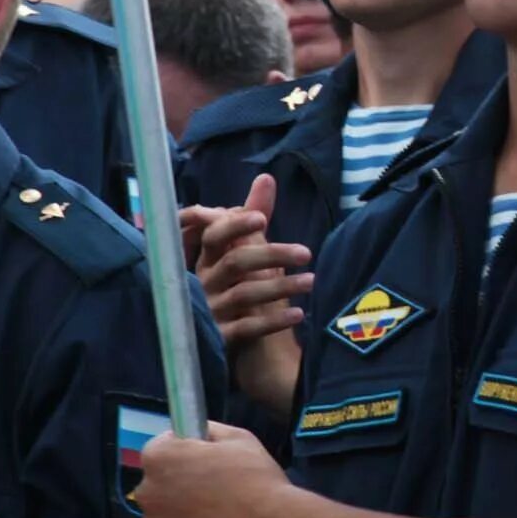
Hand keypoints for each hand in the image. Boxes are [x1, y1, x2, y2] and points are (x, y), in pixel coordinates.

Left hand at [138, 422, 296, 517]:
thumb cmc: (257, 481)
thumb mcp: (239, 439)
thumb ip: (209, 432)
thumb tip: (197, 435)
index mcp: (159, 458)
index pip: (160, 448)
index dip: (184, 453)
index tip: (203, 463)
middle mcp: (147, 494)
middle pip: (159, 487)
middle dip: (179, 488)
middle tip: (214, 495)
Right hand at [193, 176, 314, 345]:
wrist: (232, 336)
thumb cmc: (238, 284)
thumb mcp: (244, 250)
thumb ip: (254, 216)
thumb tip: (266, 178)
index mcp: (208, 258)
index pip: (215, 235)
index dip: (235, 225)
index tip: (262, 218)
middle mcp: (204, 283)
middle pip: (236, 263)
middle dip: (272, 254)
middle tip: (306, 252)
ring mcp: (210, 311)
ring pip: (244, 295)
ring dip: (281, 286)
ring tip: (312, 281)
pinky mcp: (219, 338)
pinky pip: (247, 329)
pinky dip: (274, 322)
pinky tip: (299, 314)